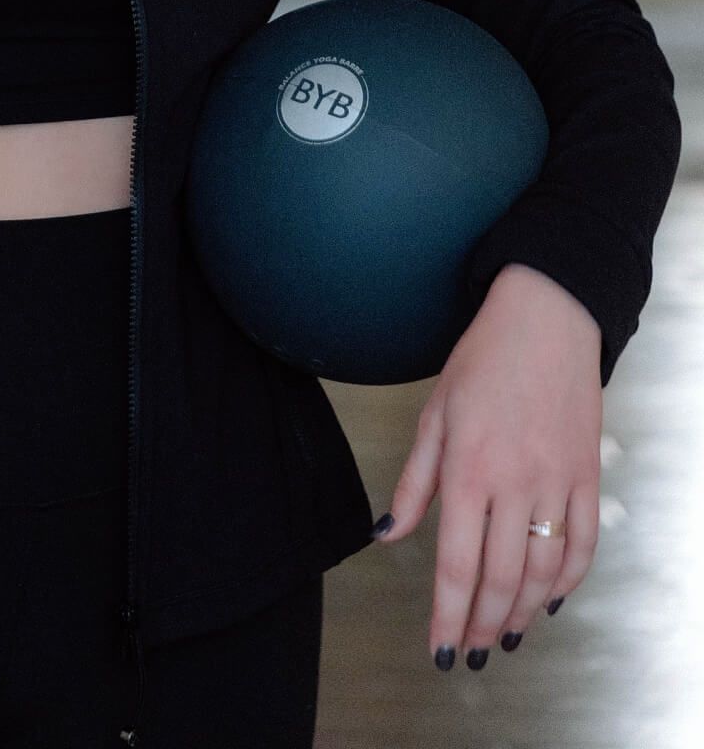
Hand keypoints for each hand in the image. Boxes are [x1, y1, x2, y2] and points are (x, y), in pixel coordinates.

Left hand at [372, 262, 603, 669]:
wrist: (546, 319)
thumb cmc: (482, 360)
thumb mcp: (434, 414)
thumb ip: (414, 483)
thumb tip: (386, 536)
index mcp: (469, 469)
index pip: (457, 564)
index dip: (448, 615)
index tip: (439, 649)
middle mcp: (516, 483)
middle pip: (502, 578)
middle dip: (484, 625)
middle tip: (472, 653)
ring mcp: (557, 483)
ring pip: (545, 571)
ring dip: (525, 612)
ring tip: (507, 636)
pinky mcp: (588, 476)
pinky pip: (584, 543)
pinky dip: (570, 579)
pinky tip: (553, 599)